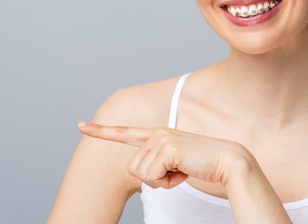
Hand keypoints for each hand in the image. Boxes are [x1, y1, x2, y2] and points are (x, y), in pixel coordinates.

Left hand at [78, 122, 246, 189]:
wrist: (227, 162)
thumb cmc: (203, 165)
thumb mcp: (175, 164)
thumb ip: (157, 163)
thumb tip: (142, 171)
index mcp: (157, 135)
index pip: (123, 132)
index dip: (100, 131)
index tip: (80, 125)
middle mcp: (156, 133)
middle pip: (133, 168)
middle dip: (154, 179)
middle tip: (178, 172)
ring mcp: (161, 139)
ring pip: (142, 174)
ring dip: (162, 181)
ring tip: (182, 170)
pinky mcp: (167, 148)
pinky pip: (152, 177)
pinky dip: (168, 182)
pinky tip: (184, 171)